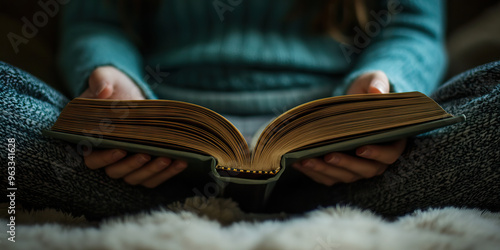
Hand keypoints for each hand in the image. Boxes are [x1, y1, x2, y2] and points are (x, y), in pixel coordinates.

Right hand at [80, 67, 186, 186]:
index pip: (92, 159)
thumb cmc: (113, 87)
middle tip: (146, 154)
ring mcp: (127, 164)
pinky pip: (154, 177)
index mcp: (90, 140)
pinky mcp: (144, 166)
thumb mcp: (106, 77)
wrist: (130, 94)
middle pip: (116, 172)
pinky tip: (181, 162)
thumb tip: (103, 91)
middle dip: (132, 166)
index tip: (120, 149)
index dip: (105, 157)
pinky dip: (167, 173)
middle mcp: (107, 157)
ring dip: (152, 171)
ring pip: (136, 178)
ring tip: (168, 158)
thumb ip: (100, 80)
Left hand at [293, 71, 405, 185]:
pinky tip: (298, 162)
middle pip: (366, 170)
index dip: (377, 154)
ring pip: (345, 176)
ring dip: (326, 170)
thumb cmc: (366, 91)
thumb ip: (377, 84)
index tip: (361, 148)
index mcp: (392, 140)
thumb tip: (376, 91)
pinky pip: (328, 176)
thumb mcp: (373, 81)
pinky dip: (314, 172)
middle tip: (329, 155)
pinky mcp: (340, 170)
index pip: (390, 154)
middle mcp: (377, 159)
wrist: (350, 101)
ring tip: (307, 159)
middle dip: (346, 164)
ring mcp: (358, 167)